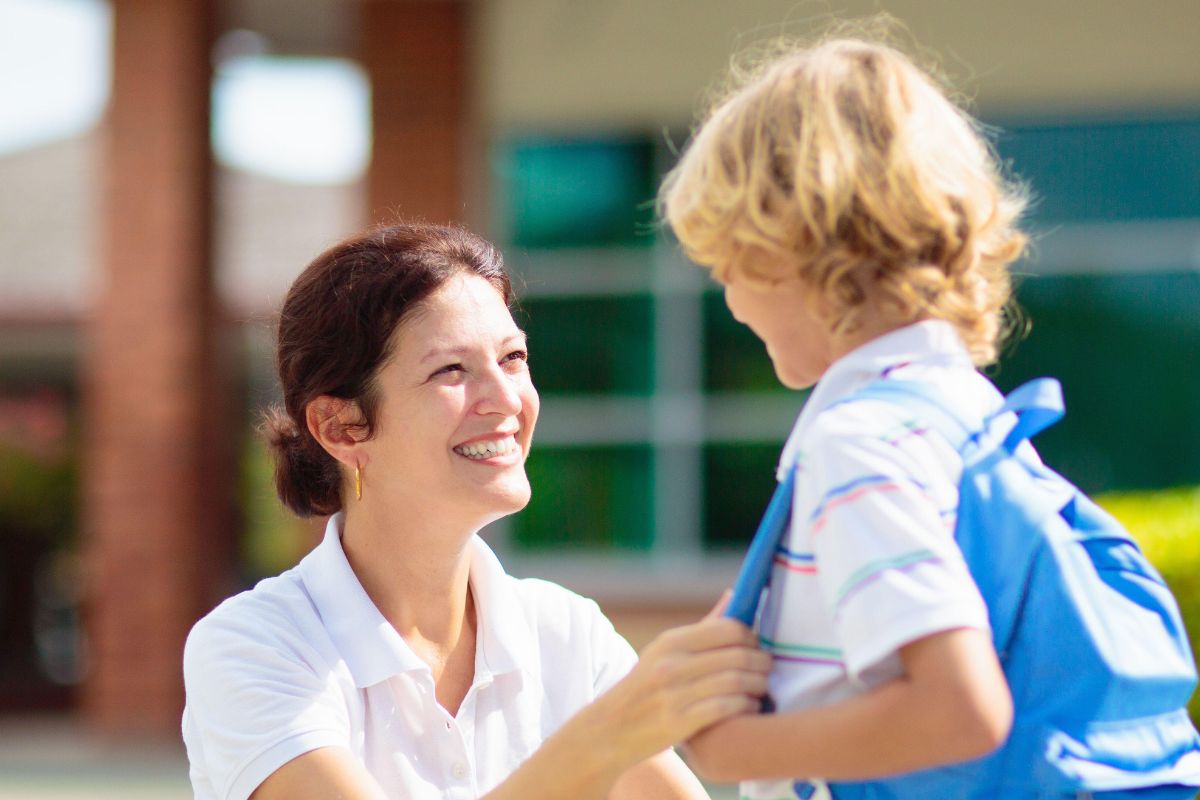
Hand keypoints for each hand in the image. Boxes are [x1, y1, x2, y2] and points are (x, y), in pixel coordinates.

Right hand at [590, 593, 771, 767]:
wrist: (611, 729)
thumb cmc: (647, 687)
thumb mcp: (666, 652)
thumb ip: (704, 627)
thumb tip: (733, 594)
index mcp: (671, 641)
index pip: (728, 628)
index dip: (752, 637)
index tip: (758, 647)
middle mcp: (672, 664)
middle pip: (738, 655)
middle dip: (762, 663)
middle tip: (768, 670)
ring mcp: (674, 693)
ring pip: (737, 682)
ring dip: (758, 686)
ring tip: (761, 690)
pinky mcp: (679, 722)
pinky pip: (727, 708)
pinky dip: (746, 707)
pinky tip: (749, 708)